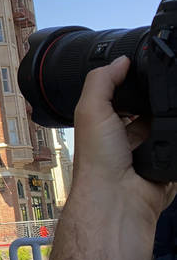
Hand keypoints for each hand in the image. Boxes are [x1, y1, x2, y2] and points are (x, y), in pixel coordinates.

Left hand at [73, 57, 176, 227]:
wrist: (118, 198)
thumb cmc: (97, 160)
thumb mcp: (91, 110)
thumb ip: (102, 82)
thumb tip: (120, 60)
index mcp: (107, 123)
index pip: (126, 98)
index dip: (137, 85)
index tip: (152, 70)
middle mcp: (128, 137)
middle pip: (153, 111)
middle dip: (162, 102)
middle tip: (171, 89)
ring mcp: (149, 152)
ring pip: (170, 128)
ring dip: (174, 120)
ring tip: (173, 111)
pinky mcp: (168, 166)